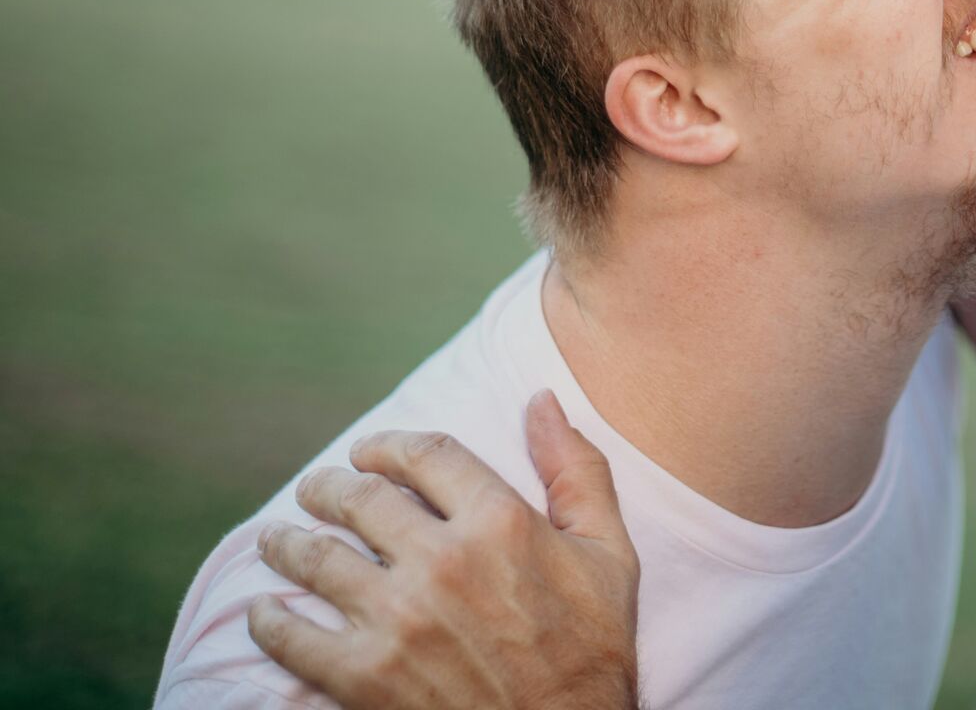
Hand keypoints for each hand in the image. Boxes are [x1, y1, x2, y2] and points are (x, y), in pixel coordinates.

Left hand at [250, 390, 641, 709]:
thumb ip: (577, 470)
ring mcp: (397, 620)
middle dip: (328, 488)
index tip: (368, 453)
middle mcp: (442, 561)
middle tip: (314, 491)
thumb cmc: (591, 651)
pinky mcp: (363, 678)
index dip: (387, 446)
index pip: (424, 454)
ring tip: (276, 541)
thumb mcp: (609, 554)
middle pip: (361, 498)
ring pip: (316, 558)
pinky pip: (293, 637)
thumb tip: (543, 400)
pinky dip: (269, 621)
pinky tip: (264, 613)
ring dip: (286, 543)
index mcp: (500, 521)